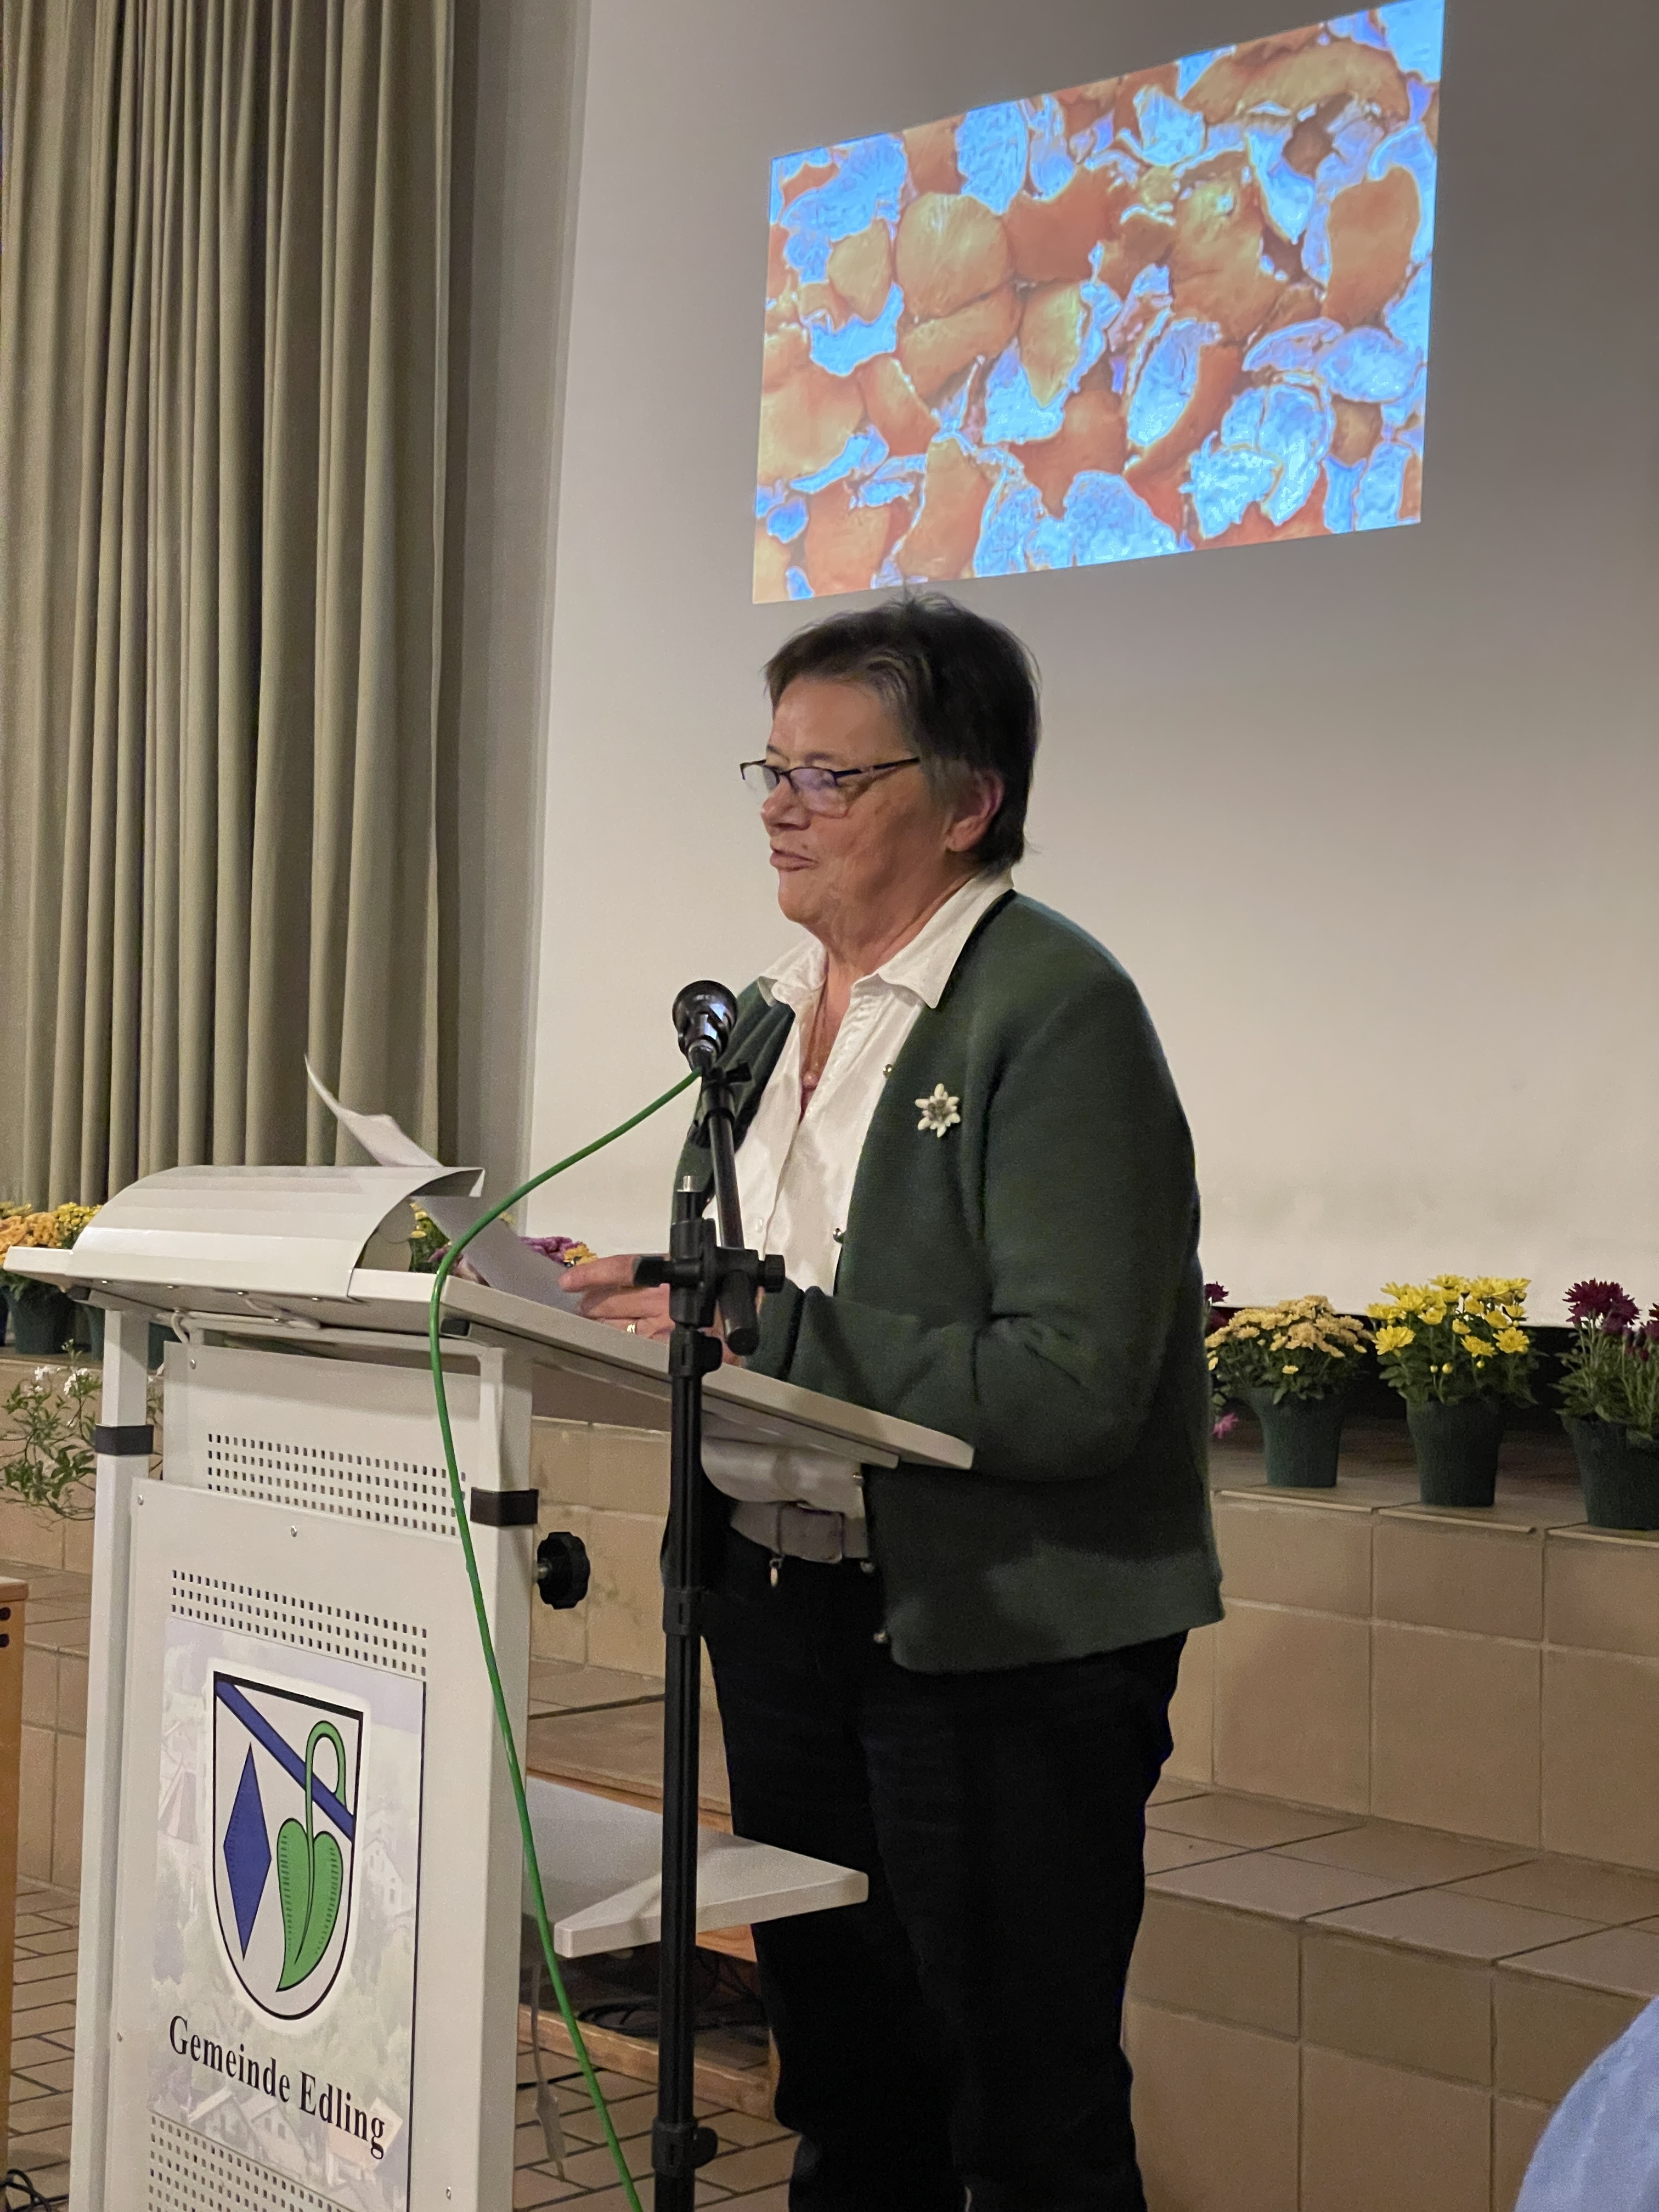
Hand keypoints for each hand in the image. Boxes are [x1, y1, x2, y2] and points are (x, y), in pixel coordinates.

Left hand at [561, 1253, 739, 1359]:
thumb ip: (668, 1270)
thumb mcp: (698, 1269)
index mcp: (672, 1272)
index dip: (592, 1274)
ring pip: (618, 1325)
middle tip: (581, 1304)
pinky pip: (633, 1347)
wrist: (753, 1323)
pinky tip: (610, 1342)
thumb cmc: (730, 1290)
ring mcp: (664, 1329)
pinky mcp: (669, 1350)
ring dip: (600, 1323)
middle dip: (592, 1302)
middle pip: (614, 1300)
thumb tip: (630, 1278)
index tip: (569, 1281)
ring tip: (589, 1321)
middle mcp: (664, 1300)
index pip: (622, 1269)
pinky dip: (618, 1343)